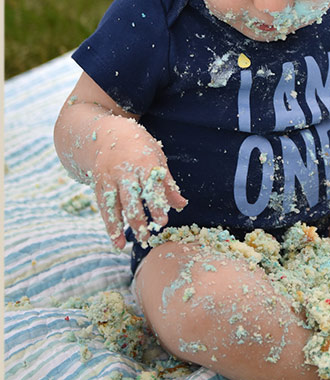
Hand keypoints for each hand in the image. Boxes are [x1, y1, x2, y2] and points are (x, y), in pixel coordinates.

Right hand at [90, 120, 187, 249]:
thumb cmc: (140, 149)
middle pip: (130, 199)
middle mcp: (124, 172)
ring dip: (118, 226)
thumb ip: (167, 184)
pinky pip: (103, 206)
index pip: (151, 187)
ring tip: (124, 245)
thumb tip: (181, 204)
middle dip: (137, 219)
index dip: (156, 204)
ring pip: (113, 205)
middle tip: (146, 237)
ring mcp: (108, 178)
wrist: (107, 134)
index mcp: (143, 164)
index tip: (163, 221)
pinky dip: (108, 223)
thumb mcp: (157, 160)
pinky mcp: (98, 184)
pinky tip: (115, 239)